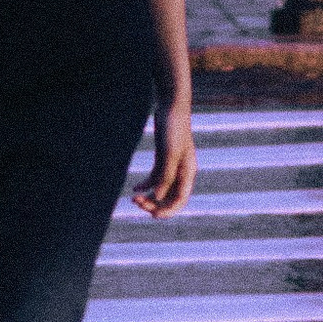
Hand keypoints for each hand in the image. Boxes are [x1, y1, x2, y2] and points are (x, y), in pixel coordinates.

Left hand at [133, 90, 196, 217]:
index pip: (180, 200)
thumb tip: (157, 197)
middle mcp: (182, 172)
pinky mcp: (164, 159)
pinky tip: (135, 188)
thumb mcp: (169, 154)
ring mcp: (173, 166)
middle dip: (154, 204)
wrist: (171, 107)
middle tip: (136, 202)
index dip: (168, 211)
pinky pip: (156, 178)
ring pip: (161, 189)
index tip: (152, 215)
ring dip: (149, 196)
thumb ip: (165, 176)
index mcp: (188, 173)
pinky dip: (146, 185)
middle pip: (169, 198)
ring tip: (134, 198)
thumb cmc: (173, 129)